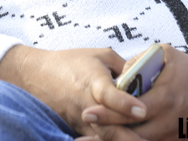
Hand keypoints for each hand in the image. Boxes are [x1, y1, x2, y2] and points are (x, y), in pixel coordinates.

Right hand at [0, 45, 144, 135]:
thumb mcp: (100, 55)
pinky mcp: (77, 129)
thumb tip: (144, 77)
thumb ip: (125, 66)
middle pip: (109, 127)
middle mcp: (86, 105)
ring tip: (143, 140)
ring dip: (122, 139)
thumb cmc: (70, 62)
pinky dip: (110, 140)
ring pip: (103, 138)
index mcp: (93, 82)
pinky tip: (125, 138)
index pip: (109, 95)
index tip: (142, 110)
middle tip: (150, 137)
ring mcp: (81, 120)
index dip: (126, 104)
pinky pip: (96, 139)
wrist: (36, 75)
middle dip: (130, 135)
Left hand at [79, 47, 187, 140]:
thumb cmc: (186, 68)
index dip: (108, 115)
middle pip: (133, 136)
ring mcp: (176, 136)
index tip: (87, 112)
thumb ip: (139, 61)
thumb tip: (117, 76)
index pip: (131, 111)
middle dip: (106, 136)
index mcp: (165, 98)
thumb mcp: (164, 54)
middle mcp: (170, 122)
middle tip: (82, 135)